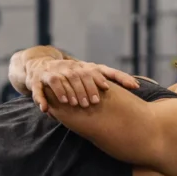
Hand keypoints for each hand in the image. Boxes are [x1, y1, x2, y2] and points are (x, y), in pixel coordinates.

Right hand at [25, 58, 139, 111]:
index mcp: (84, 67)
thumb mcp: (89, 74)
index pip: (100, 70)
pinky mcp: (38, 80)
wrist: (40, 66)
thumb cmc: (71, 74)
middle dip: (86, 88)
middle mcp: (70, 67)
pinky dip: (43, 98)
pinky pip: (40, 89)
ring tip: (74, 103)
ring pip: (60, 80)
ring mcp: (54, 72)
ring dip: (67, 92)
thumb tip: (138, 86)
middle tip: (91, 103)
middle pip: (79, 75)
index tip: (112, 88)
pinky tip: (46, 109)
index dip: (106, 78)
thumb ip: (110, 79)